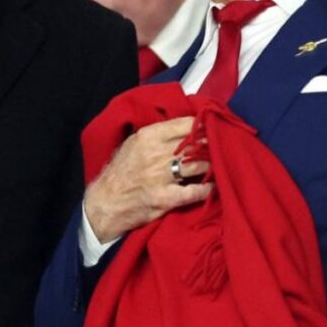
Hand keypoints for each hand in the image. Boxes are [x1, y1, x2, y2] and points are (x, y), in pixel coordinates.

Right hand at [83, 116, 210, 242]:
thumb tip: (186, 127)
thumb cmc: (121, 171)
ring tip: (218, 165)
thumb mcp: (133, 144)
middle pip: (195, 144)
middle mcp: (155, 154)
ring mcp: (160, 177)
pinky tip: (213, 187)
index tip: (212, 130)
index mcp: (148, 136)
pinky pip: (194, 192)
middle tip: (221, 148)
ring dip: (211, 165)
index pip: (185, 124)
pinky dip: (207, 189)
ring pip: (198, 165)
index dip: (203, 127)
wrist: (105, 202)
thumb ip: (157, 134)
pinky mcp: (165, 198)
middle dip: (211, 146)